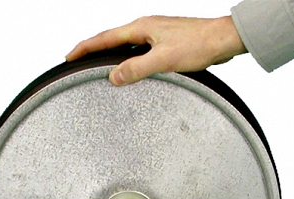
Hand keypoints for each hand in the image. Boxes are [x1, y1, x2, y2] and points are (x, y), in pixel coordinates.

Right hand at [66, 16, 246, 85]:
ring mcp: (156, 35)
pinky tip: (131, 69)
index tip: (69, 57)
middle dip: (93, 50)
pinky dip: (128, 59)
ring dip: (111, 55)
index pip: (104, 38)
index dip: (85, 48)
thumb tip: (114, 76)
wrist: (223, 40)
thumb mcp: (165, 60)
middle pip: (111, 39)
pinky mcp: (166, 43)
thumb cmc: (199, 44)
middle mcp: (146, 28)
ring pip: (126, 45)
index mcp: (141, 27)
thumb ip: (138, 68)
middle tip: (78, 61)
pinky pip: (139, 51)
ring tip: (98, 66)